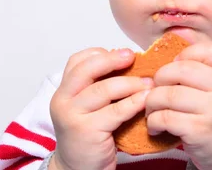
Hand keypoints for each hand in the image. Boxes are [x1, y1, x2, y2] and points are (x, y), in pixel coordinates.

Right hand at [49, 48, 153, 169]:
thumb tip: (125, 59)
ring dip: (130, 83)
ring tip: (148, 82)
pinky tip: (146, 99)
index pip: (77, 61)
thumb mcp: (88, 106)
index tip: (121, 53)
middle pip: (87, 70)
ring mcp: (73, 116)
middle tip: (133, 57)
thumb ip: (99, 85)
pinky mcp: (88, 132)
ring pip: (104, 90)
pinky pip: (116, 111)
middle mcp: (63, 101)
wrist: (78, 168)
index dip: (100, 54)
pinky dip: (134, 102)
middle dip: (112, 60)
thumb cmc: (89, 134)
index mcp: (63, 90)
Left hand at [144, 41, 211, 169]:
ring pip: (168, 95)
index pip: (206, 49)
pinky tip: (155, 126)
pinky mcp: (200, 130)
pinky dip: (153, 121)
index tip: (176, 67)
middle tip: (155, 89)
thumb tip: (176, 32)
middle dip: (159, 78)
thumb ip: (201, 63)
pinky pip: (165, 117)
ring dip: (152, 102)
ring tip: (152, 110)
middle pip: (180, 70)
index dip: (185, 54)